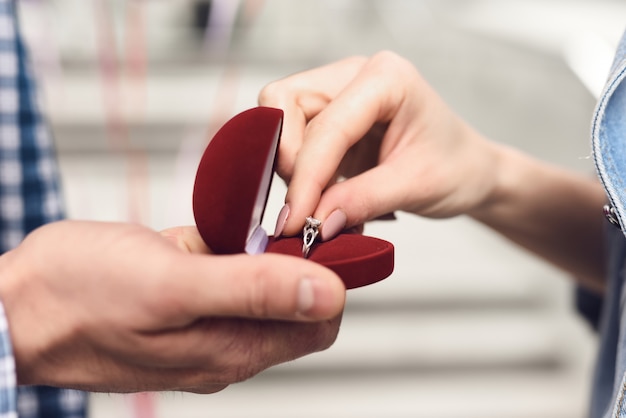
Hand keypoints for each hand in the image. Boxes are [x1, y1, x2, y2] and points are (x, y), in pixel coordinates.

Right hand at [0, 221, 344, 392]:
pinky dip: (232, 245)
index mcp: (234, 348)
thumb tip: (328, 293)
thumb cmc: (80, 296)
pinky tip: (218, 225)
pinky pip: (226, 271)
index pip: (320, 320)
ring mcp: (205, 320)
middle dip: (304, 256)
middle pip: (296, 300)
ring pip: (262, 282)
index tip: (329, 230)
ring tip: (253, 214)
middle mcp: (227, 342)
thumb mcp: (172, 287)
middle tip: (292, 211)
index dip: (335, 276)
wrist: (16, 305)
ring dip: (267, 247)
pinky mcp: (185, 299)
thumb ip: (252, 291)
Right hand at [259, 51, 498, 237]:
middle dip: (290, 160)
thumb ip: (363, 200)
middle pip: (287, 103)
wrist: (468, 170)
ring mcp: (339, 94)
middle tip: (304, 207)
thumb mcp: (417, 187)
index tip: (297, 219)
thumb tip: (316, 220)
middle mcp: (355, 76)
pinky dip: (300, 173)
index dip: (307, 174)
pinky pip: (294, 140)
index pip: (327, 124)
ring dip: (292, 168)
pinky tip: (322, 200)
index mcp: (386, 78)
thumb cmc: (456, 168)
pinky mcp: (330, 118)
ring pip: (283, 121)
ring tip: (319, 206)